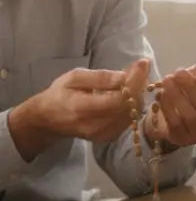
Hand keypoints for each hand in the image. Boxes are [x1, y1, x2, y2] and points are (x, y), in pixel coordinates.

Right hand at [11, 58, 151, 157]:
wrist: (48, 120)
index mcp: (82, 109)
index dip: (134, 81)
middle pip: (129, 106)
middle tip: (139, 69)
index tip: (143, 63)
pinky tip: (126, 93)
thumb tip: (125, 76)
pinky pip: (128, 119)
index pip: (118, 98)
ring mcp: (103, 135)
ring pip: (132, 113)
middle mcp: (95, 126)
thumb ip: (100, 77)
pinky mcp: (109, 137)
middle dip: (139, 85)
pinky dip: (132, 104)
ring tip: (133, 79)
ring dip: (137, 94)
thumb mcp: (74, 78)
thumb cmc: (60, 94)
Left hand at [143, 59, 195, 148]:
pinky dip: (168, 107)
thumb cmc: (190, 91)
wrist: (171, 111)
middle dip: (191, 87)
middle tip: (178, 73)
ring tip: (167, 80)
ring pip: (190, 116)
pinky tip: (161, 95)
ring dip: (177, 96)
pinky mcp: (183, 140)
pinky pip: (175, 124)